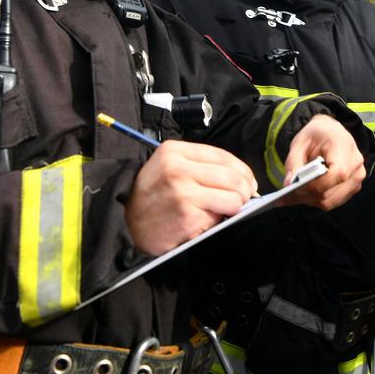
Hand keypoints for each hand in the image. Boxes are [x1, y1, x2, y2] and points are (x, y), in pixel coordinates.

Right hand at [126, 140, 257, 254]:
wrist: (126, 222)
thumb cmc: (151, 196)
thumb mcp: (168, 167)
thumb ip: (200, 166)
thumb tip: (241, 178)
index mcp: (175, 151)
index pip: (223, 156)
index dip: (243, 171)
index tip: (248, 182)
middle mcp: (178, 169)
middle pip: (233, 177)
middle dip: (244, 191)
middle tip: (242, 200)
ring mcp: (183, 193)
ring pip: (233, 198)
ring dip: (235, 207)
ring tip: (224, 211)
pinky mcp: (188, 216)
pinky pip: (219, 217)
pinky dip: (217, 221)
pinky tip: (203, 222)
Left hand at [281, 115, 365, 210]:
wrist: (332, 132)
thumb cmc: (317, 135)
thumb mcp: (300, 142)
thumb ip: (293, 162)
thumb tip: (289, 184)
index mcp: (344, 147)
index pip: (336, 174)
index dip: (315, 185)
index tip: (295, 187)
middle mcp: (355, 165)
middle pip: (330, 193)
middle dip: (306, 196)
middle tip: (286, 196)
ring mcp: (357, 178)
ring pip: (330, 201)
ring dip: (310, 200)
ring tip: (293, 196)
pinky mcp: (353, 187)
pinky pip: (333, 201)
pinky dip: (317, 200)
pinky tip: (304, 194)